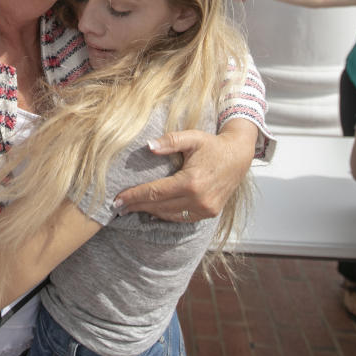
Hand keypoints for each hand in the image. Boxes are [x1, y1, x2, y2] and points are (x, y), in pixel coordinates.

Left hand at [114, 128, 253, 221]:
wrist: (239, 157)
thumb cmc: (213, 145)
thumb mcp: (192, 137)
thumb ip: (170, 141)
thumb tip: (148, 146)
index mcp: (191, 181)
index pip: (155, 192)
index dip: (134, 196)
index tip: (117, 200)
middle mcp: (198, 199)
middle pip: (159, 206)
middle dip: (136, 206)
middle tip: (117, 207)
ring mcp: (205, 209)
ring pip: (170, 215)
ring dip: (149, 212)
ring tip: (131, 209)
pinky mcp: (209, 213)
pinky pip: (182, 218)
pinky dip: (166, 215)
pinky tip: (153, 212)